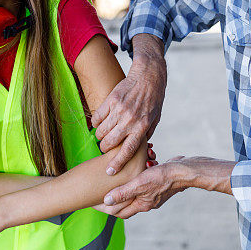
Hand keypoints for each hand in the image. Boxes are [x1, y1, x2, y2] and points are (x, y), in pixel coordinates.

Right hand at [91, 34, 166, 174]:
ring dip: (100, 136)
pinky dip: (96, 122)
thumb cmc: (153, 100)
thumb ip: (145, 135)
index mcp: (142, 127)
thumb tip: (137, 151)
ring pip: (101, 131)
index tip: (110, 171)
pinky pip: (97, 117)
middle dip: (105, 148)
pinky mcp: (111, 100)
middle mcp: (130, 120)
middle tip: (104, 147)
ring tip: (103, 134)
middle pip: (110, 142)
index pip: (128, 150)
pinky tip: (100, 122)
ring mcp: (119, 110)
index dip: (117, 163)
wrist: (148, 77)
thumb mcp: (155, 119)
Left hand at [92, 143, 156, 215]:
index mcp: (141, 204)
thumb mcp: (140, 183)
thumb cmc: (162, 177)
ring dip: (124, 188)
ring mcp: (152, 194)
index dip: (105, 208)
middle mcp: (146, 202)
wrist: (183, 171)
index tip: (93, 202)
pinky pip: (141, 185)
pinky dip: (133, 180)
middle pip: (125, 204)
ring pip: (133, 194)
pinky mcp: (156, 185)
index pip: (119, 212)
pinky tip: (130, 171)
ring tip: (112, 180)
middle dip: (112, 198)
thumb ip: (123, 192)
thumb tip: (106, 200)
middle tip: (99, 191)